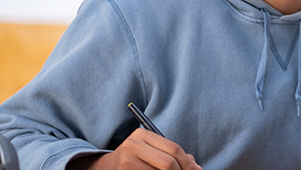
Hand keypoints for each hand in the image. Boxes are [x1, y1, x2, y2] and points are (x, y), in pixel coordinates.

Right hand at [67, 128, 202, 169]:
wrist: (104, 168)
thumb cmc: (135, 159)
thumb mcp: (151, 151)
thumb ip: (172, 155)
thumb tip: (196, 167)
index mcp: (143, 135)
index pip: (173, 149)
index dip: (188, 164)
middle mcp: (133, 145)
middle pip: (168, 163)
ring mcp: (126, 161)